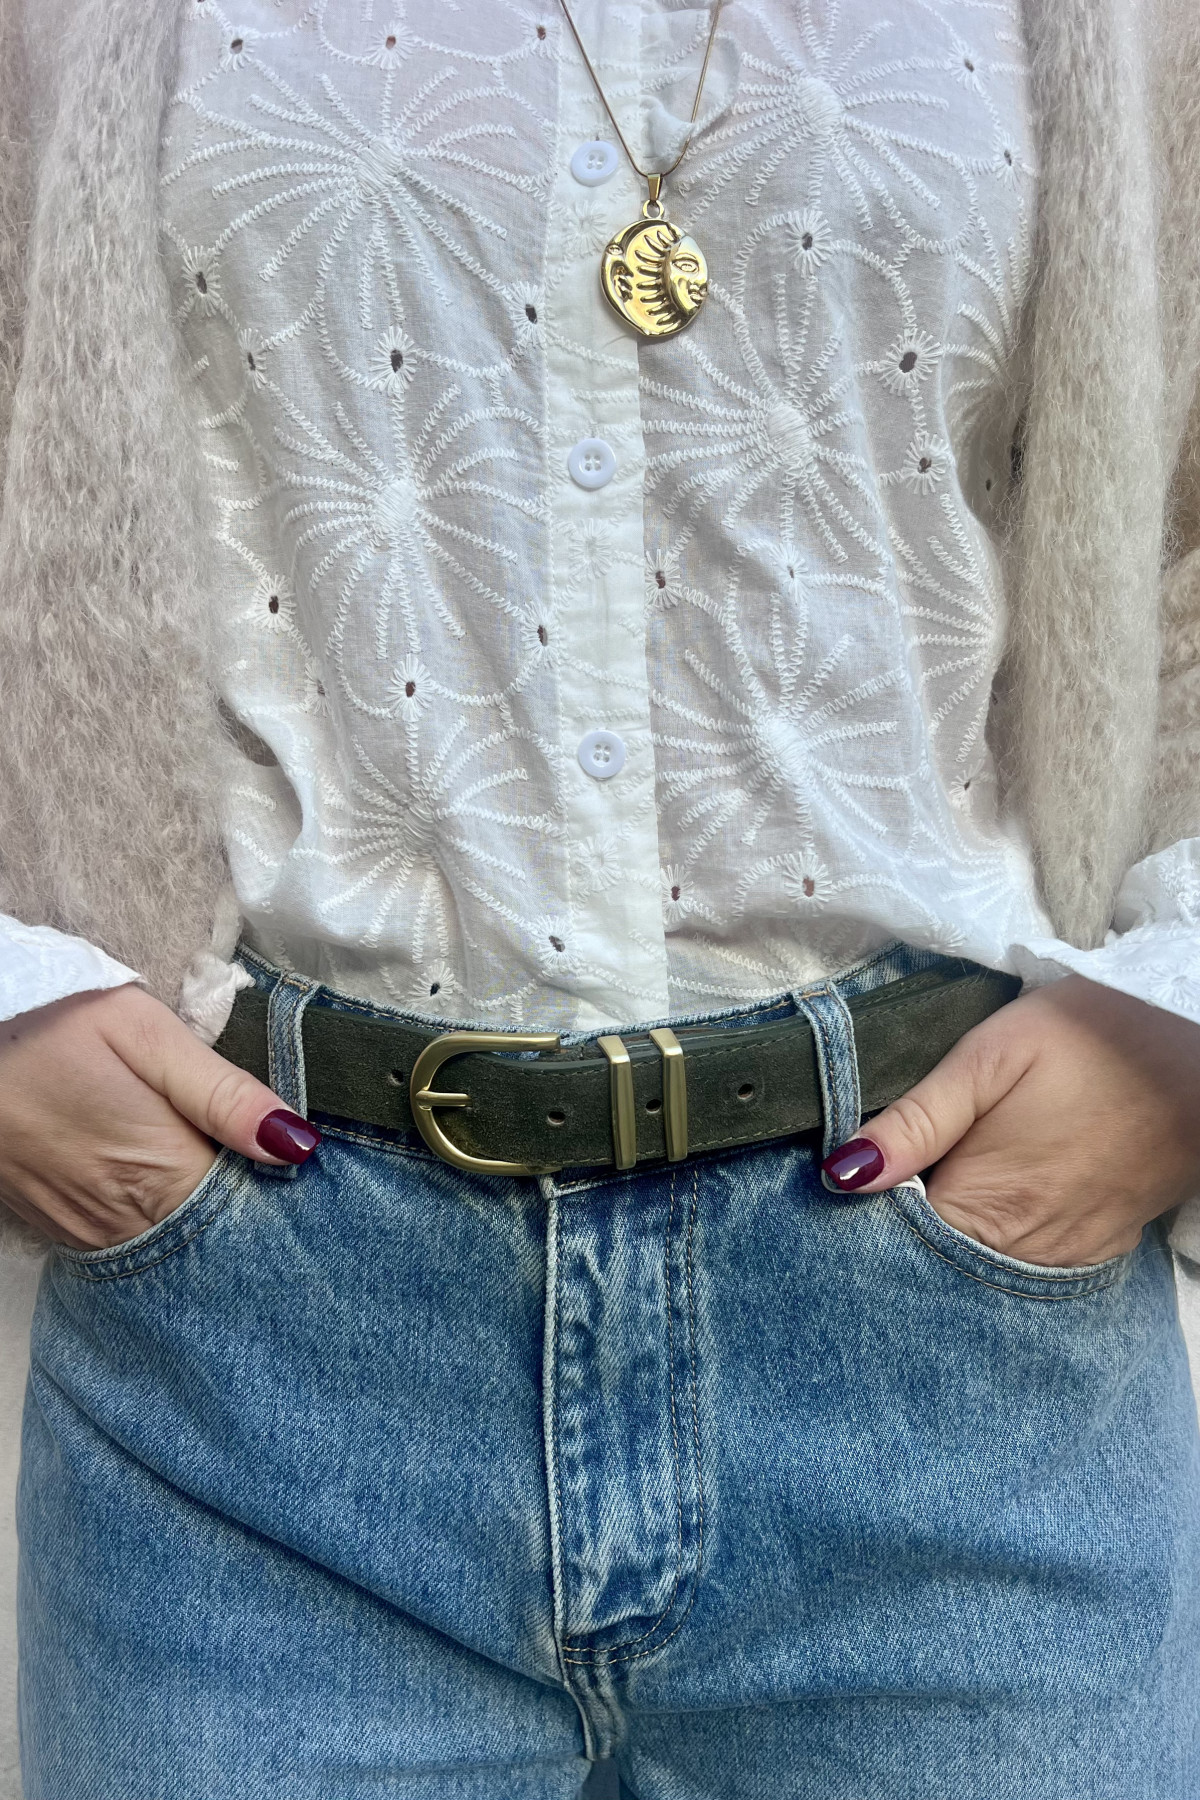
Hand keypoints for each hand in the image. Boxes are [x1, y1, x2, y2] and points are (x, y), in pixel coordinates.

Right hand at [0, 985, 318, 1250]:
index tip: (297, 1162)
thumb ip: (222, 1094)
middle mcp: (119, 1219)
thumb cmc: (57, 1022)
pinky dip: (146, 1216)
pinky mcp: (50, 1226)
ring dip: (192, 1211)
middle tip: (259, 1156)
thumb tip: (296, 1144)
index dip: (277, 1190)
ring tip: (205, 1158)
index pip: (246, 1217)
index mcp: (159, 1172)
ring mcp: (80, 1230)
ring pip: (162, 1242)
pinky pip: (118, 1238)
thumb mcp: (147, 1035)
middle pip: (207, 1235)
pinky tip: (151, 1173)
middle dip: (241, 1205)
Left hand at [821, 975, 1199, 1266]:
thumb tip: (842, 1173)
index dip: (864, 1214)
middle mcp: (1028, 1250)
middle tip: (886, 1172)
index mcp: (988, 1208)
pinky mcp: (1102, 1243)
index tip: (849, 1179)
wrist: (1198, 1042)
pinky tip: (994, 1190)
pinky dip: (1001, 1235)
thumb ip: (915, 1120)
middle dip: (903, 1227)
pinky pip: (1031, 1257)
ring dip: (953, 1231)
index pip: (897, 1244)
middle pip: (939, 1260)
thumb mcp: (989, 1058)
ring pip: (985, 1263)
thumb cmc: (1091, 1037)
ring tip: (937, 1176)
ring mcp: (1070, 1254)